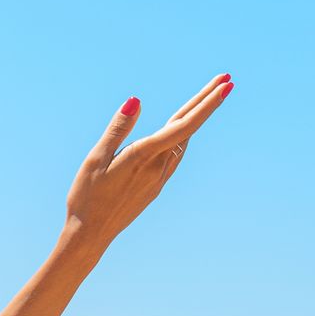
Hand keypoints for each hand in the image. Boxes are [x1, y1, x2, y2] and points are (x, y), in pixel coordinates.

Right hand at [64, 74, 232, 249]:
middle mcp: (158, 166)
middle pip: (189, 128)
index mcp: (144, 155)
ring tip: (207, 99)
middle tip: (227, 80)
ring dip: (196, 119)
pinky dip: (184, 137)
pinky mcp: (155, 187)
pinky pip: (175, 156)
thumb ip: (118, 129)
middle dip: (209, 102)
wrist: (90, 234)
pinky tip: (183, 133)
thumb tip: (135, 101)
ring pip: (184, 142)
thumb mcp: (96, 159)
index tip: (226, 84)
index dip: (207, 103)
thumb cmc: (87, 196)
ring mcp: (159, 178)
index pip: (184, 124)